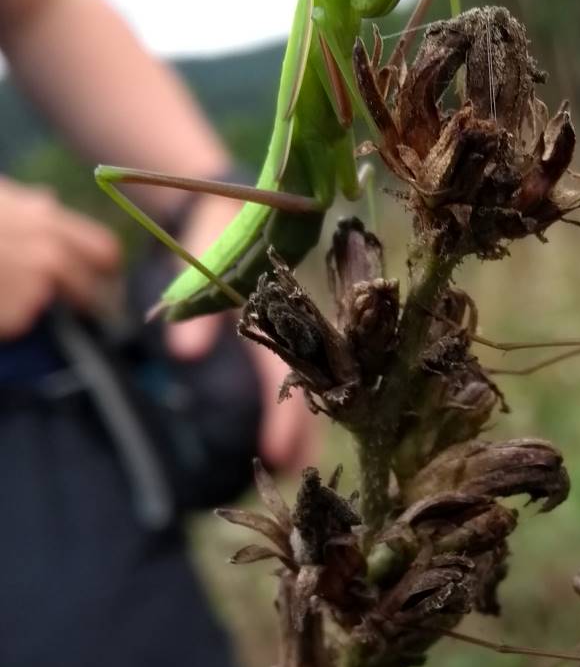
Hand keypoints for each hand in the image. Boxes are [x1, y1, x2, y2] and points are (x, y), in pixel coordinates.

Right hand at [0, 176, 121, 337]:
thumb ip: (27, 203)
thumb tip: (48, 200)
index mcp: (49, 222)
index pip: (105, 251)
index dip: (106, 269)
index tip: (101, 279)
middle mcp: (51, 258)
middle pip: (90, 293)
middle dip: (83, 302)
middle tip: (66, 307)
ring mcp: (34, 291)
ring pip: (54, 308)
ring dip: (35, 306)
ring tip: (4, 288)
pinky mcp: (15, 319)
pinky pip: (21, 323)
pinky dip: (7, 318)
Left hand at [163, 190, 319, 473]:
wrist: (222, 188)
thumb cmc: (219, 214)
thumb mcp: (207, 247)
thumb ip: (195, 302)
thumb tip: (182, 355)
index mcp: (283, 307)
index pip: (290, 372)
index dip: (287, 416)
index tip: (280, 454)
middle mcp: (293, 323)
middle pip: (309, 389)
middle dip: (304, 436)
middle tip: (296, 479)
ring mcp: (288, 329)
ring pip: (308, 387)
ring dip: (303, 430)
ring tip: (296, 473)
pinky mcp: (278, 331)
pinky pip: (290, 377)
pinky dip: (292, 411)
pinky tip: (287, 444)